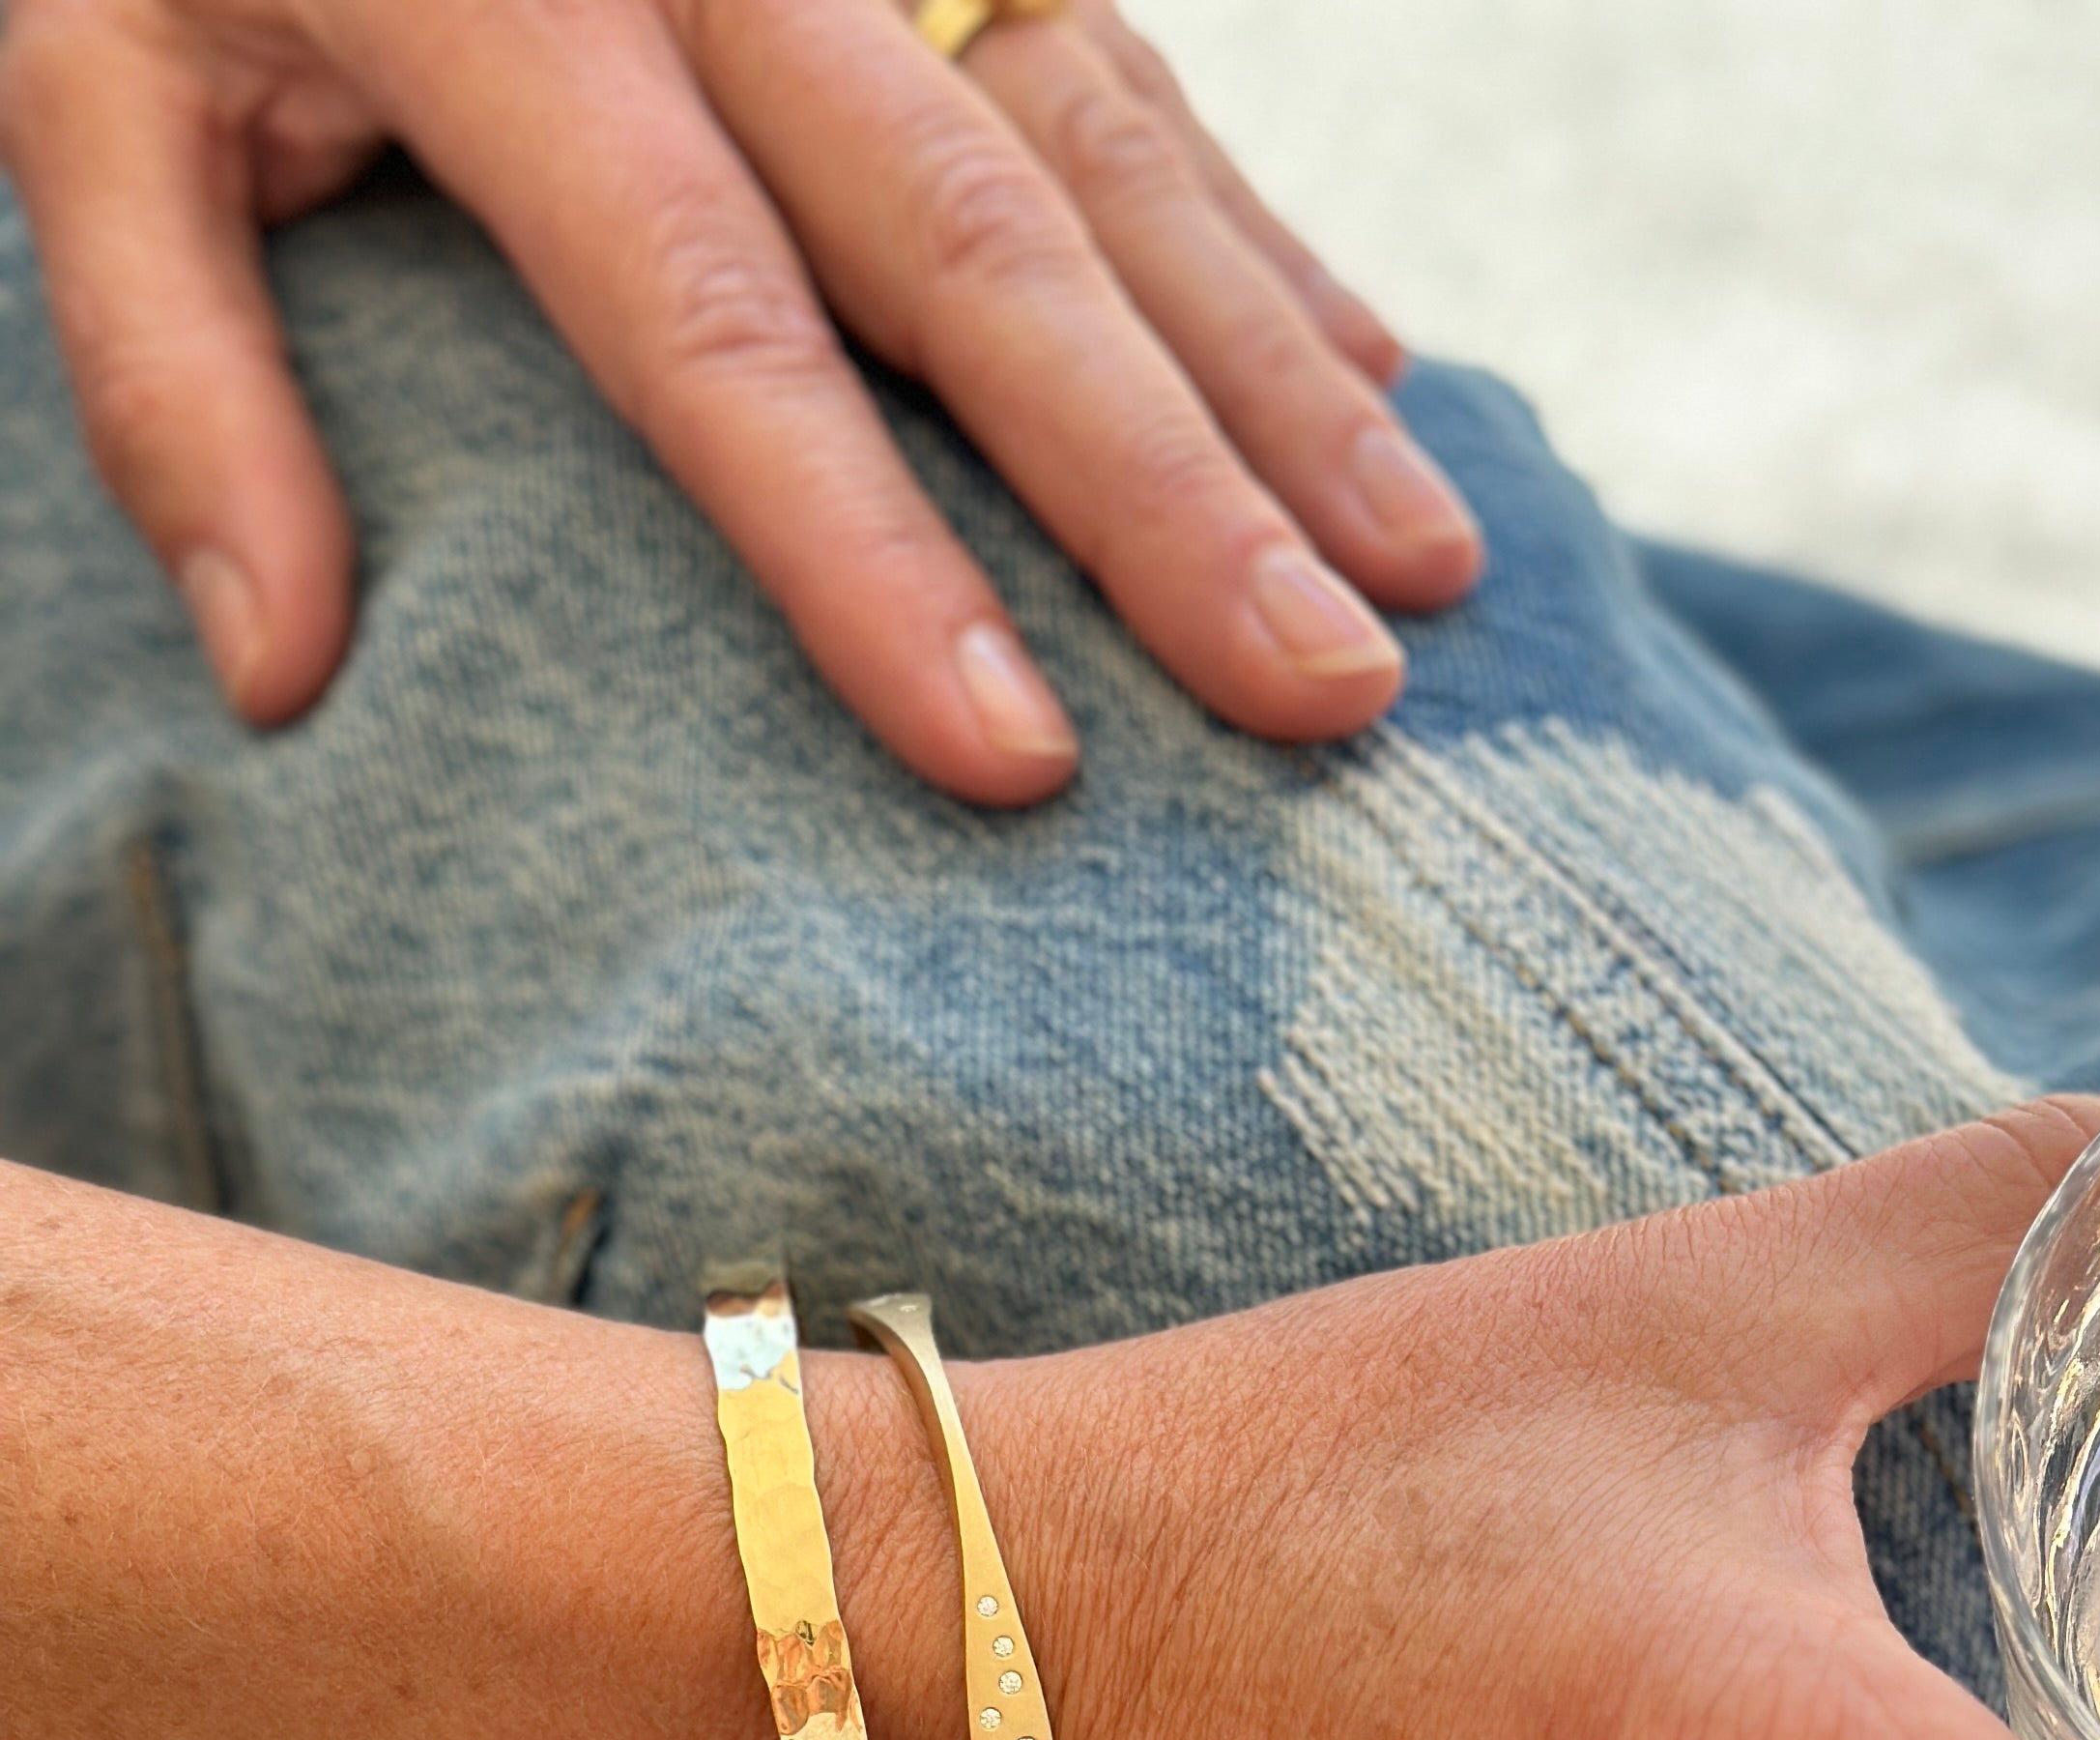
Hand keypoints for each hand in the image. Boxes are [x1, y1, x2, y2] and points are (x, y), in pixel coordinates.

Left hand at [0, 0, 1480, 798]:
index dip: (872, 553)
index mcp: (506, 0)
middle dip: (1178, 493)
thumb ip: (164, 364)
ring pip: (1114, 151)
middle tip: (1331, 701)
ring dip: (1285, 381)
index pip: (715, 325)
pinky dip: (1269, 250)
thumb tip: (278, 670)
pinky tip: (1382, 394)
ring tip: (1421, 588)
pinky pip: (1145, 77)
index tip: (1016, 759)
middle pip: (982, 247)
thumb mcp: (82, 78)